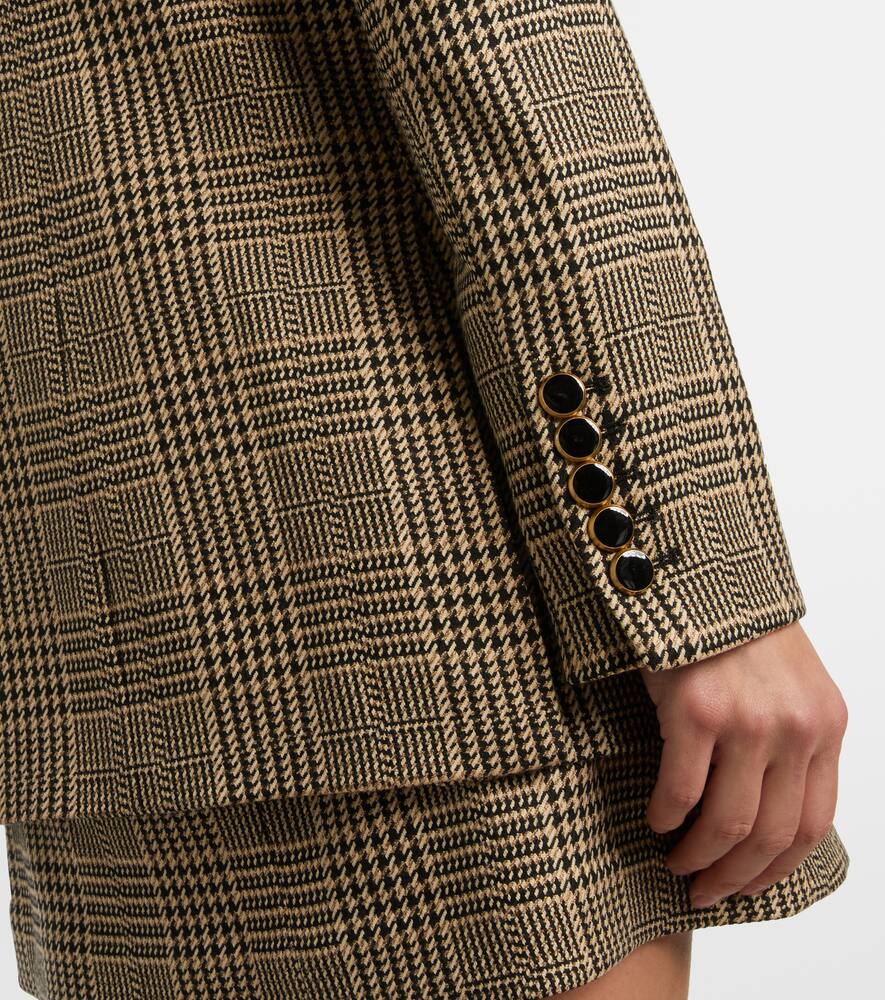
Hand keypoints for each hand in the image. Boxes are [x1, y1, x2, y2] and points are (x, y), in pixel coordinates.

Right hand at [640, 621, 847, 908]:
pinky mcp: (696, 711)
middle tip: (705, 890)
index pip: (814, 824)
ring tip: (676, 861)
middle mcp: (795, 728)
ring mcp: (747, 720)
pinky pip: (681, 791)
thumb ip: (792, 734)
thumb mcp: (789, 680)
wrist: (696, 569)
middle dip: (735, 876)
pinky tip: (654, 819)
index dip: (778, 868)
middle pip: (771, 834)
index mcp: (825, 724)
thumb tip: (768, 805)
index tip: (748, 886)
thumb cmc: (733, 626)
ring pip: (727, 823)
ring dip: (697, 856)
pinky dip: (665, 817)